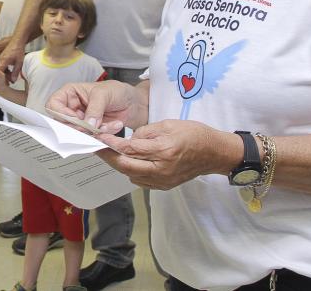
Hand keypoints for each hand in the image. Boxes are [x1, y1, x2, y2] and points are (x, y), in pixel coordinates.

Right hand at [0, 39, 25, 82]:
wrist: (17, 41)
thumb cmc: (18, 49)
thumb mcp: (19, 62)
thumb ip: (16, 72)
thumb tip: (13, 80)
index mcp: (3, 61)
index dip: (1, 78)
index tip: (5, 82)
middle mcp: (0, 60)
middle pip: (0, 72)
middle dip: (4, 77)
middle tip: (11, 82)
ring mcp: (1, 58)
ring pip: (1, 69)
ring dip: (6, 74)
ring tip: (12, 78)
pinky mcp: (3, 57)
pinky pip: (2, 65)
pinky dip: (6, 69)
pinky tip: (11, 71)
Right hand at [45, 80, 136, 133]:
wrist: (134, 103)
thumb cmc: (118, 91)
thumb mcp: (104, 94)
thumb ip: (94, 109)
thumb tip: (87, 124)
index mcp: (70, 93)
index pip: (53, 105)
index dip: (61, 114)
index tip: (75, 119)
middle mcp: (73, 108)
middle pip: (63, 124)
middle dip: (81, 127)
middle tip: (92, 127)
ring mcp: (82, 122)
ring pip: (79, 134)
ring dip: (96, 132)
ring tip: (110, 124)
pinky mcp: (91, 132)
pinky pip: (91, 139)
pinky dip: (104, 135)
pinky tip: (115, 125)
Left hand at [96, 120, 228, 189]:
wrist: (213, 153)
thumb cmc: (193, 134)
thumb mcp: (168, 124)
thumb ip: (146, 132)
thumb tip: (129, 140)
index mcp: (164, 150)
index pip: (131, 149)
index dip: (112, 144)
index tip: (99, 138)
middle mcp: (162, 169)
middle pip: (126, 166)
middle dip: (109, 157)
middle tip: (97, 147)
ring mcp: (163, 180)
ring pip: (131, 175)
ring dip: (119, 164)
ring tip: (110, 153)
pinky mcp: (164, 186)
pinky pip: (140, 181)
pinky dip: (131, 171)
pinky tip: (128, 161)